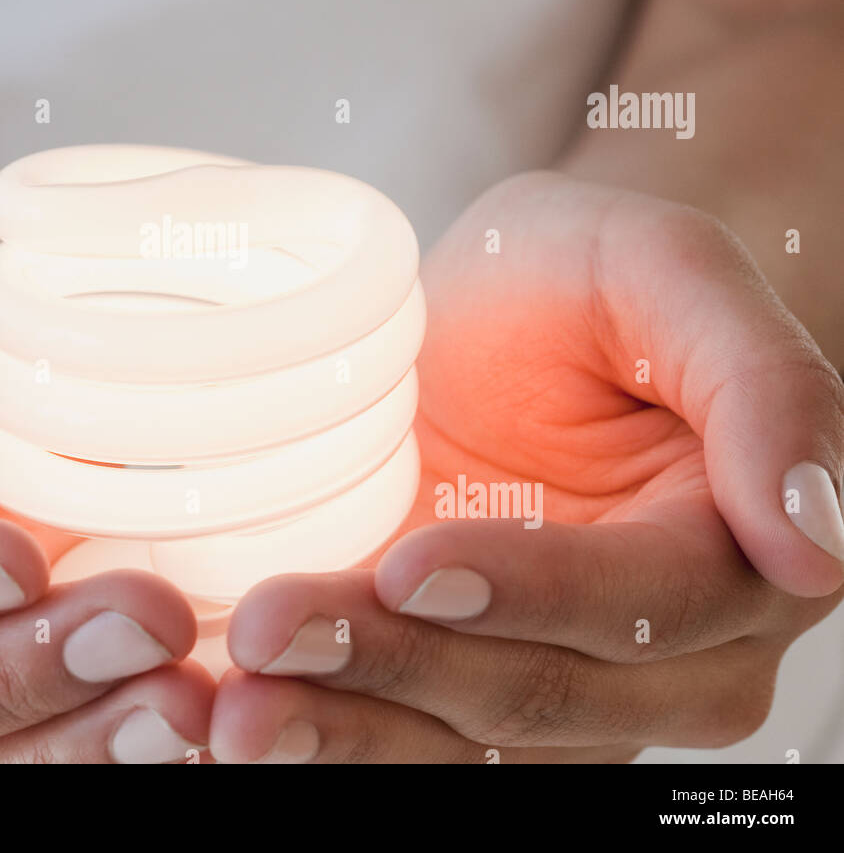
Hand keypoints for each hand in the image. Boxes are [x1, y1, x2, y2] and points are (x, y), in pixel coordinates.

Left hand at [210, 171, 843, 762]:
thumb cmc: (585, 276)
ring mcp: (558, 680)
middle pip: (547, 697)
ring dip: (346, 732)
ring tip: (233, 709)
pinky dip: (324, 737)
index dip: (537, 591)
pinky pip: (404, 742)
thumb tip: (814, 544)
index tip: (412, 563)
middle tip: (268, 631)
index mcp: (734, 552)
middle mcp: (665, 652)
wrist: (505, 312)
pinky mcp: (460, 684)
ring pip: (467, 745)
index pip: (653, 603)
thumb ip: (763, 382)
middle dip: (404, 670)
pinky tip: (228, 718)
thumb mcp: (666, 268)